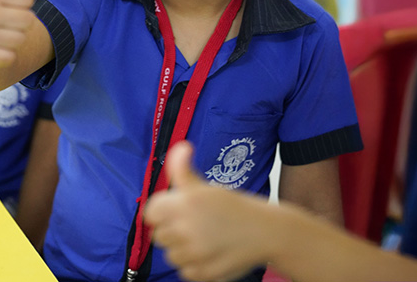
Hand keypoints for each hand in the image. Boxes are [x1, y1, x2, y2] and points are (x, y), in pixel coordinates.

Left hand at [145, 142, 271, 281]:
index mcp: (185, 203)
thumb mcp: (205, 186)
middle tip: (191, 225)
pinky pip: (184, 271)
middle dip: (171, 230)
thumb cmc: (233, 206)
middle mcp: (187, 229)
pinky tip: (209, 253)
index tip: (173, 212)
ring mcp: (195, 254)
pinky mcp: (203, 273)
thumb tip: (181, 147)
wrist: (265, 232)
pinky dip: (194, 265)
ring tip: (202, 239)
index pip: (151, 213)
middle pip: (158, 236)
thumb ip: (183, 168)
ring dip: (182, 249)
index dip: (160, 212)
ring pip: (170, 255)